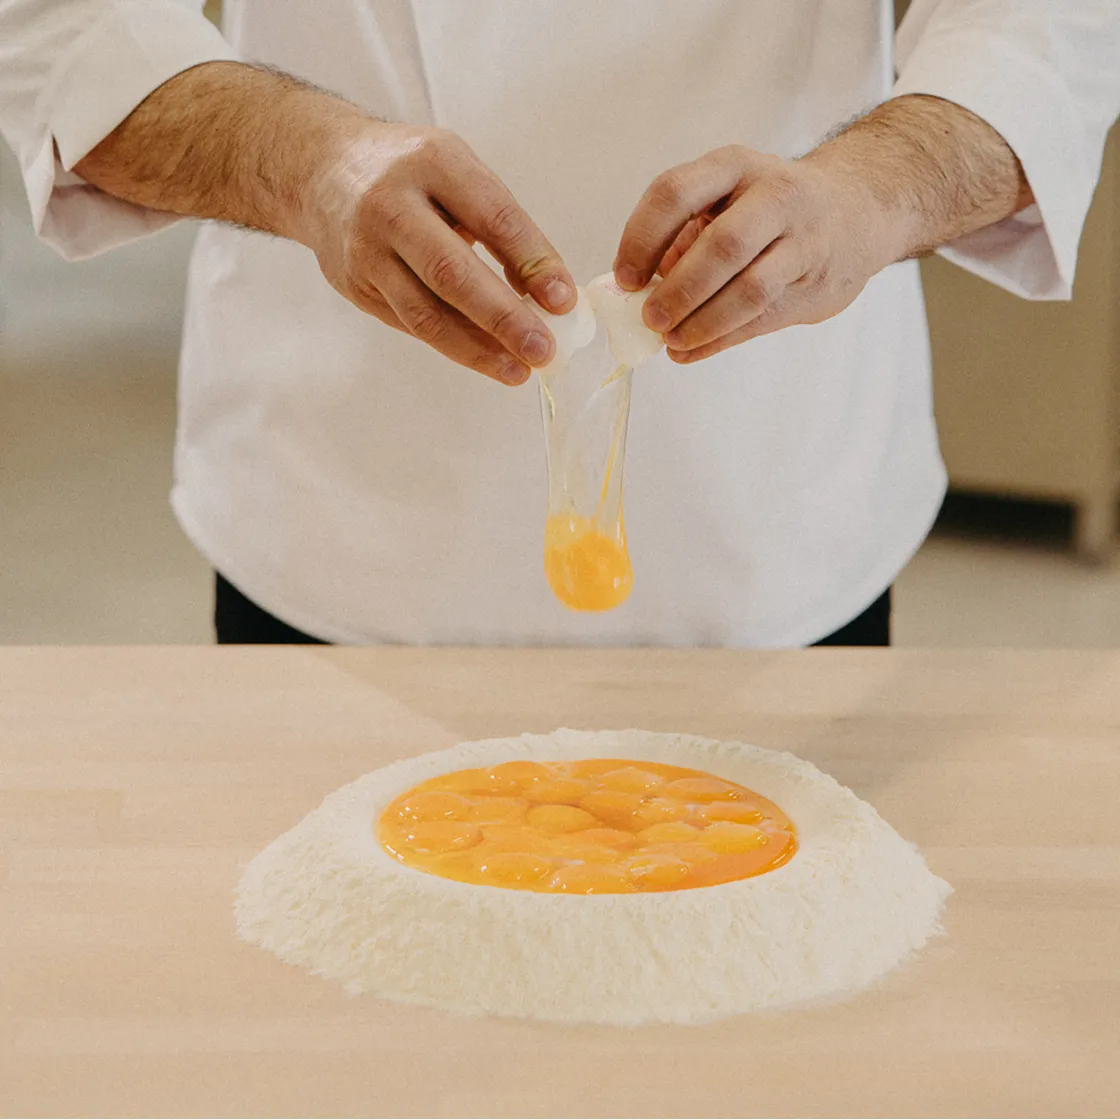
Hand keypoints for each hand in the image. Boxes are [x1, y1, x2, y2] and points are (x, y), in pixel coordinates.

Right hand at [306, 122, 576, 384]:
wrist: (320, 170)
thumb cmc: (411, 173)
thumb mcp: (459, 172)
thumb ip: (503, 226)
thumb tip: (548, 294)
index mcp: (432, 163)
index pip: (492, 216)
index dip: (531, 261)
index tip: (563, 301)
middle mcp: (391, 205)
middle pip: (451, 272)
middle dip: (503, 317)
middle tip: (543, 350)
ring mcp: (367, 250)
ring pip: (425, 312)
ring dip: (477, 349)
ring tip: (519, 371)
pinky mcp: (356, 285)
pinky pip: (411, 324)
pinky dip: (454, 346)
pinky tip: (487, 360)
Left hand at [612, 145, 898, 362]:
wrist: (857, 210)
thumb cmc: (769, 208)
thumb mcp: (725, 199)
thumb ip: (683, 238)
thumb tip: (634, 292)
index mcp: (734, 167)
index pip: (676, 193)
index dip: (642, 239)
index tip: (625, 279)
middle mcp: (774, 195)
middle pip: (722, 246)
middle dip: (679, 290)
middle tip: (650, 319)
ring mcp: (803, 240)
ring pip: (749, 290)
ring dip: (702, 323)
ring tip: (671, 340)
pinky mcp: (818, 283)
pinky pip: (762, 318)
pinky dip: (719, 339)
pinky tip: (691, 349)